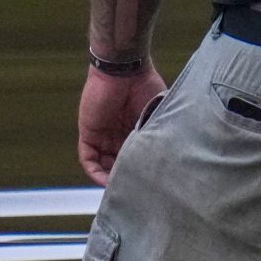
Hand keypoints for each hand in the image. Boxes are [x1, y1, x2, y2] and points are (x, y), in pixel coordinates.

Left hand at [78, 65, 166, 186]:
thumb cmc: (146, 85)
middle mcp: (118, 134)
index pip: (135, 155)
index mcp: (136, 129)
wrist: (124, 69)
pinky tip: (105, 181)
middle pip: (118, 163)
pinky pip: (88, 157)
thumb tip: (173, 153)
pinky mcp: (88, 132)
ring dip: (110, 177)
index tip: (149, 183)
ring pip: (103, 163)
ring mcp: (102, 134)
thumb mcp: (158, 112)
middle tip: (135, 191)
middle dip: (125, 177)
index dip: (140, 169)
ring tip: (121, 189)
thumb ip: (161, 130)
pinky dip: (94, 171)